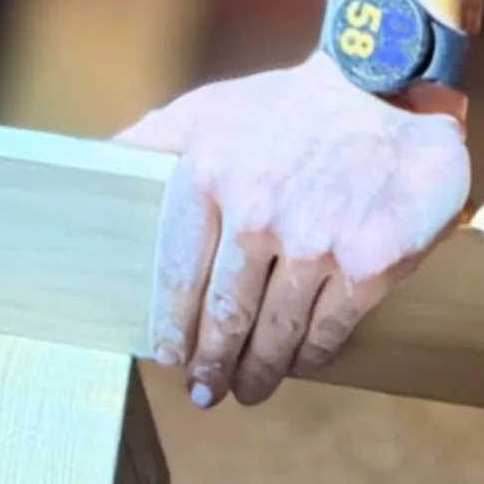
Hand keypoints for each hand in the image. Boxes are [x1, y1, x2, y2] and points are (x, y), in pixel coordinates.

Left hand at [115, 51, 469, 407]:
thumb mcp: (209, 108)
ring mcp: (315, 243)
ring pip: (274, 331)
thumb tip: (99, 164)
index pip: (177, 271)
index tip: (166, 351)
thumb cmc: (286, 106)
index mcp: (208, 172)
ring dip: (257, 370)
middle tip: (202, 389)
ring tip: (245, 389)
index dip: (170, 323)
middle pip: (223, 312)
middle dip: (209, 360)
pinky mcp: (368, 266)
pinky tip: (298, 362)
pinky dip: (309, 355)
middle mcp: (256, 212)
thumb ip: (152, 139)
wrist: (383, 95)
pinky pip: (327, 330)